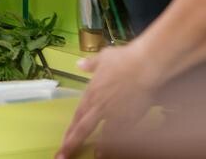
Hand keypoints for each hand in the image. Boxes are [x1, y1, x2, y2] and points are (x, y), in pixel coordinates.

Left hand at [56, 44, 157, 158]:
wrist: (145, 65)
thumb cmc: (124, 59)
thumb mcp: (103, 57)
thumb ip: (91, 64)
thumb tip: (80, 64)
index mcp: (91, 93)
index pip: (76, 116)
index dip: (69, 131)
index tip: (62, 144)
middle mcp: (99, 106)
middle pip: (82, 129)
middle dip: (71, 145)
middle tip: (61, 158)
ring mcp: (115, 114)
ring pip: (102, 136)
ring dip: (97, 149)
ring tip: (93, 158)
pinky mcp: (131, 118)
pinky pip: (121, 135)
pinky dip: (116, 145)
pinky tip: (111, 153)